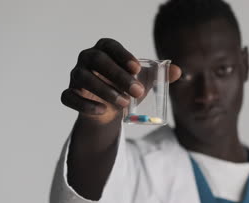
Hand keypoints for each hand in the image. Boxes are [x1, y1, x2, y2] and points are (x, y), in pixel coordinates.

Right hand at [61, 38, 180, 124]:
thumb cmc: (126, 88)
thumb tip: (178, 71)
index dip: (122, 55)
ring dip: (105, 91)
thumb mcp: (144, 81)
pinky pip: (70, 97)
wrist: (111, 111)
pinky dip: (85, 105)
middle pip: (97, 60)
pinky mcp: (69, 95)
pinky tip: (102, 111)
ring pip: (83, 79)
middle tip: (138, 92)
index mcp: (104, 50)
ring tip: (125, 103)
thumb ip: (161, 75)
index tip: (137, 69)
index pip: (110, 46)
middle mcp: (87, 59)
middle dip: (118, 76)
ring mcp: (75, 76)